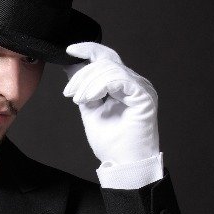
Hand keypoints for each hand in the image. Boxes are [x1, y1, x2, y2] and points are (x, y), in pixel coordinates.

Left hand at [62, 42, 159, 165]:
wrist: (124, 163)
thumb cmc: (111, 142)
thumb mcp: (90, 109)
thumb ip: (84, 88)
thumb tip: (72, 66)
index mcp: (123, 84)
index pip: (107, 58)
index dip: (88, 49)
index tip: (69, 51)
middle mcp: (135, 82)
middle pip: (105, 62)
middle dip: (82, 75)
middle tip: (69, 93)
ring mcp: (141, 88)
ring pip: (110, 69)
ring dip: (88, 83)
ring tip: (79, 100)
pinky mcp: (144, 95)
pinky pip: (119, 79)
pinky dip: (100, 86)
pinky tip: (90, 99)